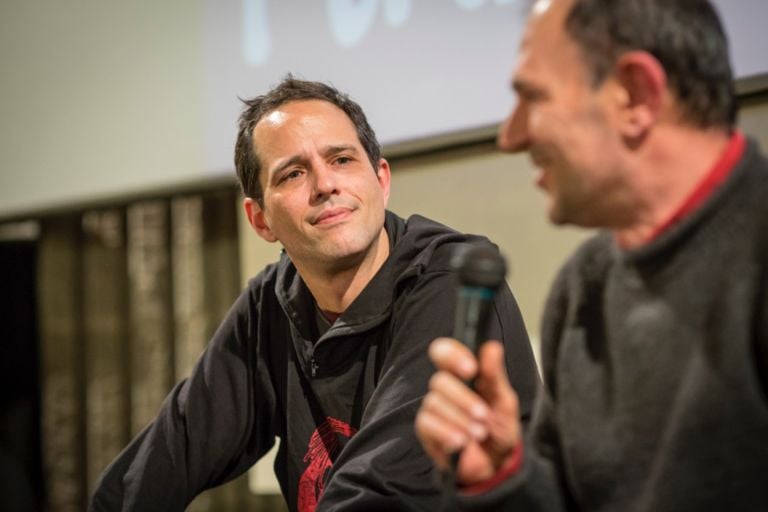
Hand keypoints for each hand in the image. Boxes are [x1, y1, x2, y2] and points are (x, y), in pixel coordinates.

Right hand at [415, 337, 521, 484]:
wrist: (495, 463)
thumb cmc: (499, 428)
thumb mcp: (504, 401)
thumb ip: (495, 375)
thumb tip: (492, 347)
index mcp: (462, 374)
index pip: (443, 352)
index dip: (452, 355)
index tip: (470, 369)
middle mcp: (444, 388)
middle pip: (439, 380)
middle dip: (464, 399)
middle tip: (483, 416)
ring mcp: (432, 408)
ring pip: (433, 403)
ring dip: (459, 419)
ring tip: (478, 434)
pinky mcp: (425, 430)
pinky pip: (427, 423)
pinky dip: (446, 432)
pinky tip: (461, 442)